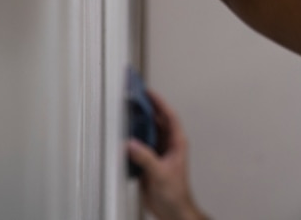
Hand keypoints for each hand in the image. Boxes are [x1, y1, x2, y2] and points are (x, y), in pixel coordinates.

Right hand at [127, 89, 209, 219]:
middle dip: (147, 109)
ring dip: (139, 123)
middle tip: (134, 97)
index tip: (149, 92)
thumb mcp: (160, 173)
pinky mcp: (150, 162)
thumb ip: (145, 158)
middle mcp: (168, 145)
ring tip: (127, 111)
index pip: (169, 117)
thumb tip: (131, 144)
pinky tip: (123, 135)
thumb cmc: (175, 193)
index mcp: (177, 143)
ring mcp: (159, 153)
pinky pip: (140, 145)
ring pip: (148, 132)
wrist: (172, 211)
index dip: (160, 103)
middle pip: (157, 121)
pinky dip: (132, 139)